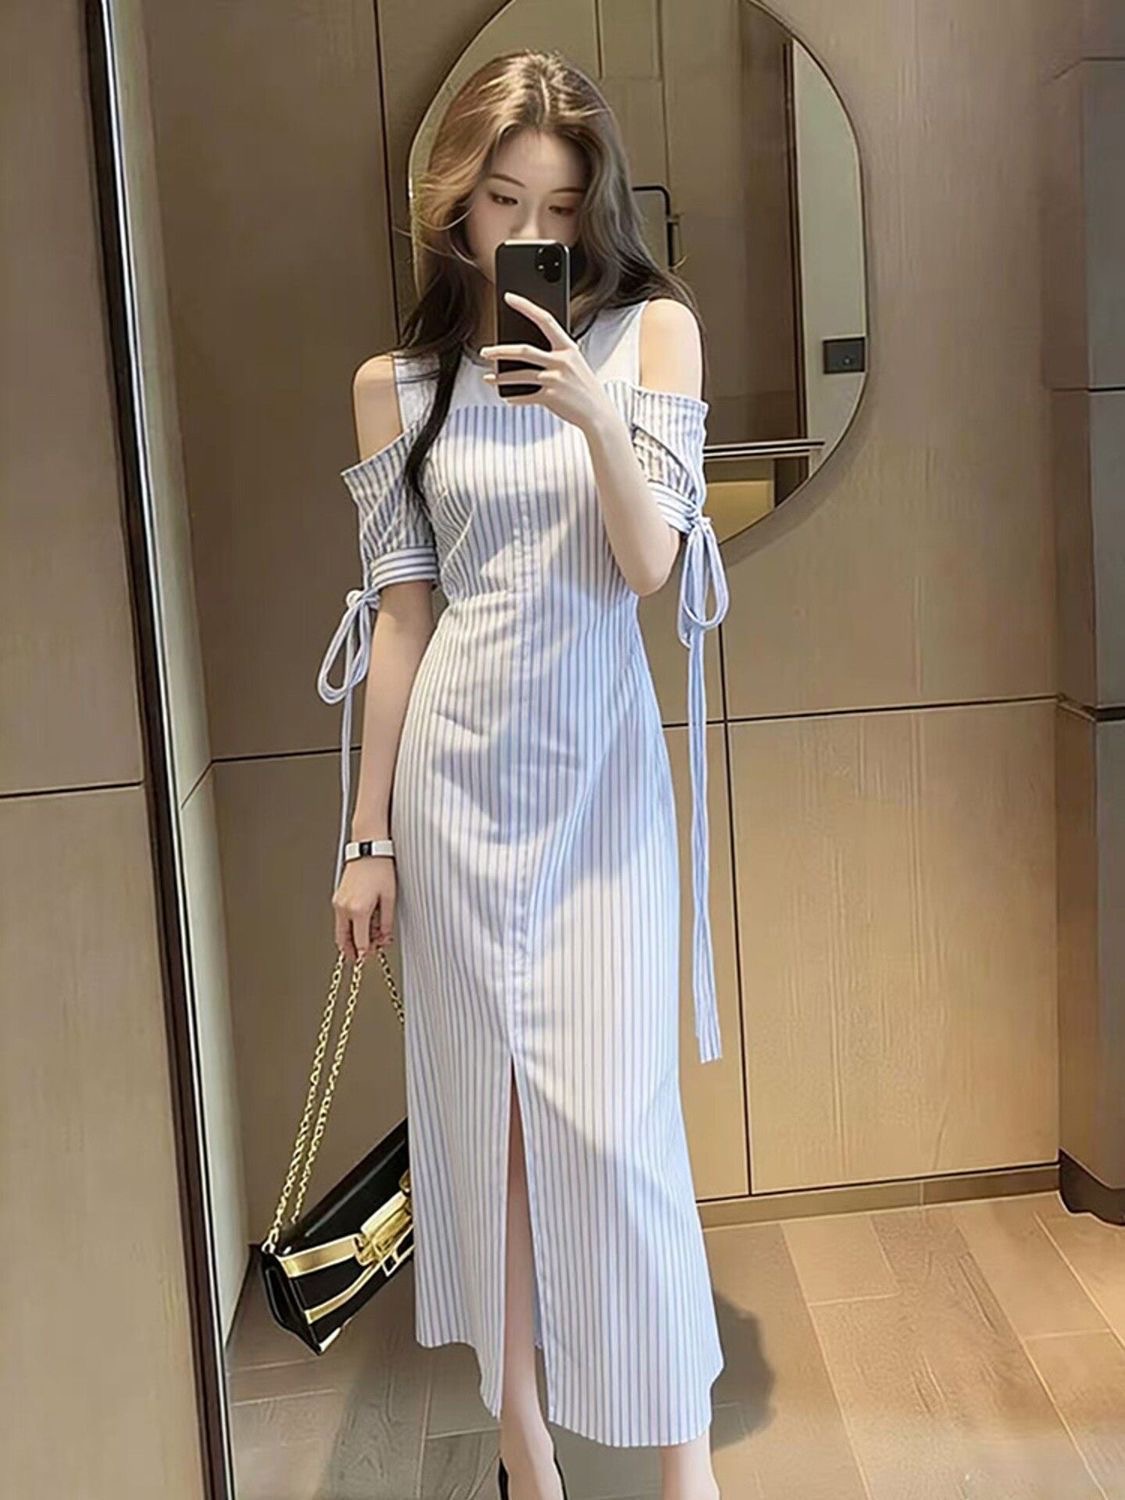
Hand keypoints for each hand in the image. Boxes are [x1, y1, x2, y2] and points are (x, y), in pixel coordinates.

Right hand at [332, 855, 394, 961]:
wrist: (369, 848)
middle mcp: (344, 908)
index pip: (359, 942)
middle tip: (361, 957)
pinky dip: (348, 927)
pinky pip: (341, 919)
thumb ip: (386, 922)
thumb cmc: (380, 867)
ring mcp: (338, 902)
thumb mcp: (390, 897)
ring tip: (365, 941)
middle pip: (343, 940)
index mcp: (358, 910)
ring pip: (340, 931)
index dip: (365, 953)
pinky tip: (361, 926)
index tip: (369, 957)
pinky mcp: (338, 897)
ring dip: (350, 939)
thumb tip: (384, 936)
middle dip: (352, 951)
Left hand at [479, 290, 614, 433]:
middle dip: (500, 351)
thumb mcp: (574, 363)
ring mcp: (556, 380)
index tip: (509, 297)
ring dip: (500, 377)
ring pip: (520, 375)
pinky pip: (526, 397)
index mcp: (568, 348)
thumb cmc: (583, 387)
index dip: (526, 306)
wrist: (598, 413)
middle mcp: (562, 361)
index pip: (545, 319)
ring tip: (488, 378)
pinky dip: (515, 398)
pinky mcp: (551, 398)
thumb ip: (556, 353)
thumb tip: (525, 351)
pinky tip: (507, 397)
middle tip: (484, 352)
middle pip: (524, 351)